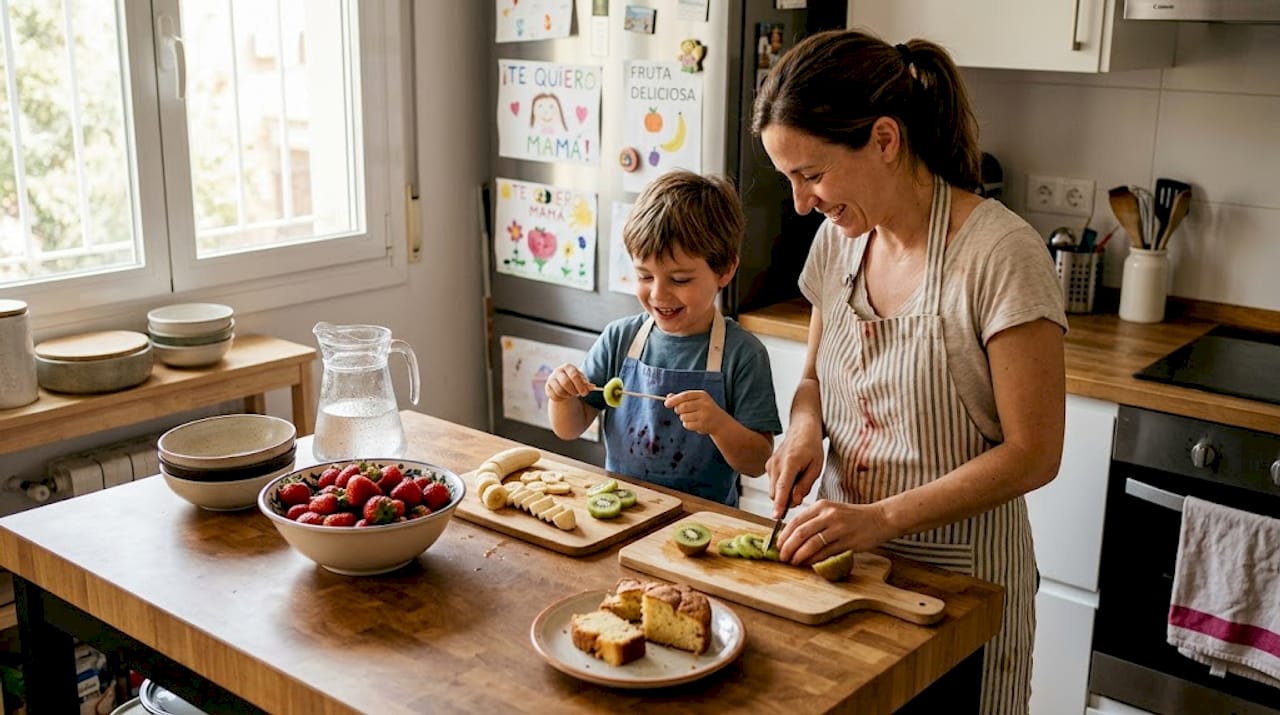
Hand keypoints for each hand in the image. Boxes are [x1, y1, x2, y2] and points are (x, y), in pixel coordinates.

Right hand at [544, 363, 591, 401]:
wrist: (563, 384)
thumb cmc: (575, 382)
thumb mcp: (582, 381)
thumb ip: (587, 384)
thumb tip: (593, 387)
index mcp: (568, 367)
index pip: (574, 375)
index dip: (580, 385)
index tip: (584, 393)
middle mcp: (558, 371)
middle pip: (565, 382)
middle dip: (573, 391)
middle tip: (577, 394)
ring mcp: (551, 378)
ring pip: (559, 390)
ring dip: (567, 395)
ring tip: (571, 394)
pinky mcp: (547, 387)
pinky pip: (554, 396)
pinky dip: (561, 399)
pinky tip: (564, 396)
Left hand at [665, 390, 725, 435]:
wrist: (720, 422)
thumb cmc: (705, 409)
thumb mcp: (696, 400)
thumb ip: (683, 398)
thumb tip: (668, 397)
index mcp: (702, 395)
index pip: (685, 396)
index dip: (674, 400)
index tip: (666, 404)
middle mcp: (704, 404)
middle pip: (683, 407)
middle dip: (678, 410)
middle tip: (680, 411)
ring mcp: (704, 415)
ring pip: (683, 417)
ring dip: (683, 418)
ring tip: (692, 417)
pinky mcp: (702, 425)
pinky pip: (687, 424)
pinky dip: (687, 424)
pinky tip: (695, 423)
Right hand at [764, 427, 823, 518]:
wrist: (801, 429)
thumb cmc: (812, 447)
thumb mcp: (816, 468)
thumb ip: (805, 486)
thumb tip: (794, 501)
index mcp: (790, 462)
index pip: (782, 487)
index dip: (780, 504)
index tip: (776, 517)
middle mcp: (776, 464)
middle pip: (775, 493)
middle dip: (785, 501)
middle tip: (801, 493)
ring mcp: (770, 464)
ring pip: (773, 490)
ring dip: (784, 493)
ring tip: (799, 481)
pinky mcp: (768, 466)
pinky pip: (773, 484)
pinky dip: (781, 487)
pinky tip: (792, 477)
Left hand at [776, 499, 893, 565]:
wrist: (880, 519)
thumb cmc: (853, 517)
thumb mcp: (832, 512)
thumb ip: (814, 521)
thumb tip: (792, 538)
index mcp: (822, 506)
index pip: (796, 520)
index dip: (783, 535)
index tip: (777, 545)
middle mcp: (829, 515)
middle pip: (801, 532)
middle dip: (788, 546)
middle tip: (782, 556)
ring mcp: (839, 528)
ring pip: (812, 543)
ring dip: (799, 555)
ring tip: (792, 562)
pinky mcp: (848, 541)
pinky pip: (826, 552)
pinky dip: (814, 559)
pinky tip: (808, 563)